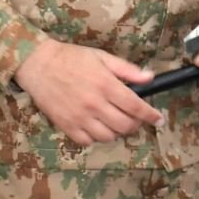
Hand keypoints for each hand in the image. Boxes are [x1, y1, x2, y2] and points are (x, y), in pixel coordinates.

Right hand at [14, 38, 161, 146]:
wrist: (39, 65)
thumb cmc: (72, 58)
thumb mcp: (103, 57)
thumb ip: (127, 70)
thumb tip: (150, 78)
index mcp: (106, 85)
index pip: (136, 107)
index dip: (151, 116)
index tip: (159, 120)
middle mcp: (94, 104)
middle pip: (125, 126)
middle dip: (135, 124)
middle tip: (135, 118)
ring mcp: (79, 117)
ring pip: (108, 137)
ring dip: (117, 132)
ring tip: (115, 122)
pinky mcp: (66, 126)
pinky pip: (87, 141)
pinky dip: (96, 138)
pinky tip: (97, 127)